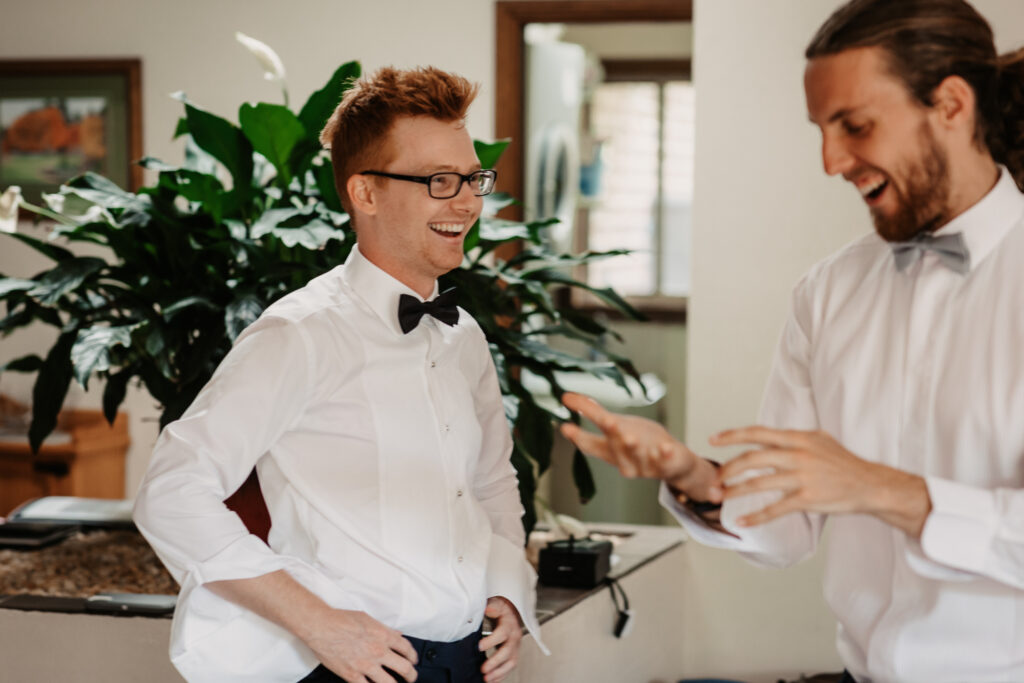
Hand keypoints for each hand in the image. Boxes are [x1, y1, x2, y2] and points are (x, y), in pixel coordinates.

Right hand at [305, 609, 417, 682]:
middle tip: (411, 677)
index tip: (413, 661)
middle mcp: (378, 651)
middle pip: (405, 668)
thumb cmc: (342, 619)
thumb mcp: (368, 619)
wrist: (321, 626)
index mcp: (384, 635)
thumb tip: (397, 634)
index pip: (407, 649)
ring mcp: (366, 665)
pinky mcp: (353, 675)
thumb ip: (384, 629)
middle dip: (411, 675)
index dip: (413, 657)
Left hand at [479, 596, 522, 682]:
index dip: (491, 641)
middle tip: (483, 669)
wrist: (511, 612)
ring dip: (499, 672)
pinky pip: (510, 666)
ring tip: (487, 678)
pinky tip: (492, 680)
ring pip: (511, 662)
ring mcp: (515, 647)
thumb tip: (487, 608)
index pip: (502, 633)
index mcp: (509, 624)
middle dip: (495, 662)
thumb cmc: (501, 609)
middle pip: (507, 651)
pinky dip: (501, 675)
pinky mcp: (513, 653)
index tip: (479, 647)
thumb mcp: (496, 604)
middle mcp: (514, 636)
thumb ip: (492, 606)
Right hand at [560, 392, 720, 500]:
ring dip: (633, 447)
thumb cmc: (643, 441)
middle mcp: (625, 458)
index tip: (565, 427)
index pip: (590, 444)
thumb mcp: (618, 425)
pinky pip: (665, 460)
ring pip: (637, 455)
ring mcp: (645, 463)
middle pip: (615, 446)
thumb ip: (594, 413)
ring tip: (631, 438)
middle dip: (611, 434)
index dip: (578, 436)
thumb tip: (567, 396)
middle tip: (608, 422)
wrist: (676, 464)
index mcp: (611, 449)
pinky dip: (664, 454)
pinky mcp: (666, 464)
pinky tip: (665, 447)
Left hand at [712, 426, 930, 536]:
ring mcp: (802, 477)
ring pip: (759, 483)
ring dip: (735, 491)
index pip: (758, 433)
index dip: (733, 435)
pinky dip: (756, 516)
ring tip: (720, 497)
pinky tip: (742, 521)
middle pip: (752, 459)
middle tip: (714, 478)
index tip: (713, 440)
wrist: (870, 484)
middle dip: (728, 469)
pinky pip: (775, 508)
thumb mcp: (820, 439)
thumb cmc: (844, 463)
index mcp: (798, 438)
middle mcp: (797, 455)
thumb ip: (795, 437)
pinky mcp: (807, 498)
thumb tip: (773, 435)